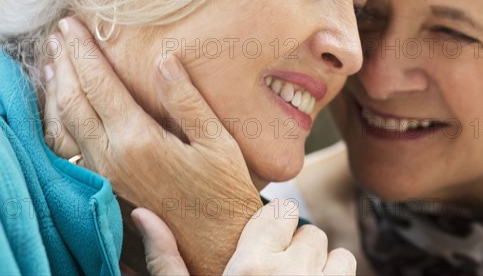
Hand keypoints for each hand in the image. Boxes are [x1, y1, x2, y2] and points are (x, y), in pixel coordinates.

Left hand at [43, 17, 261, 273]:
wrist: (215, 244)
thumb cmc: (223, 192)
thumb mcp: (217, 142)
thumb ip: (186, 100)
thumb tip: (164, 60)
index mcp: (138, 140)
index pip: (99, 84)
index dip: (83, 51)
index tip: (72, 23)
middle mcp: (111, 157)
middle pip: (73, 99)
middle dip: (64, 61)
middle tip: (58, 33)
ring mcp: (104, 175)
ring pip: (64, 123)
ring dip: (57, 87)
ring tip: (53, 59)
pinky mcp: (105, 186)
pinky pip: (69, 144)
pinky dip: (59, 116)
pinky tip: (63, 104)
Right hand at [132, 201, 356, 275]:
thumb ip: (165, 261)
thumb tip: (143, 214)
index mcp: (251, 270)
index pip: (282, 212)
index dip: (274, 225)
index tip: (263, 242)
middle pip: (313, 233)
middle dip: (298, 248)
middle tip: (277, 272)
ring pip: (340, 256)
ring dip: (324, 267)